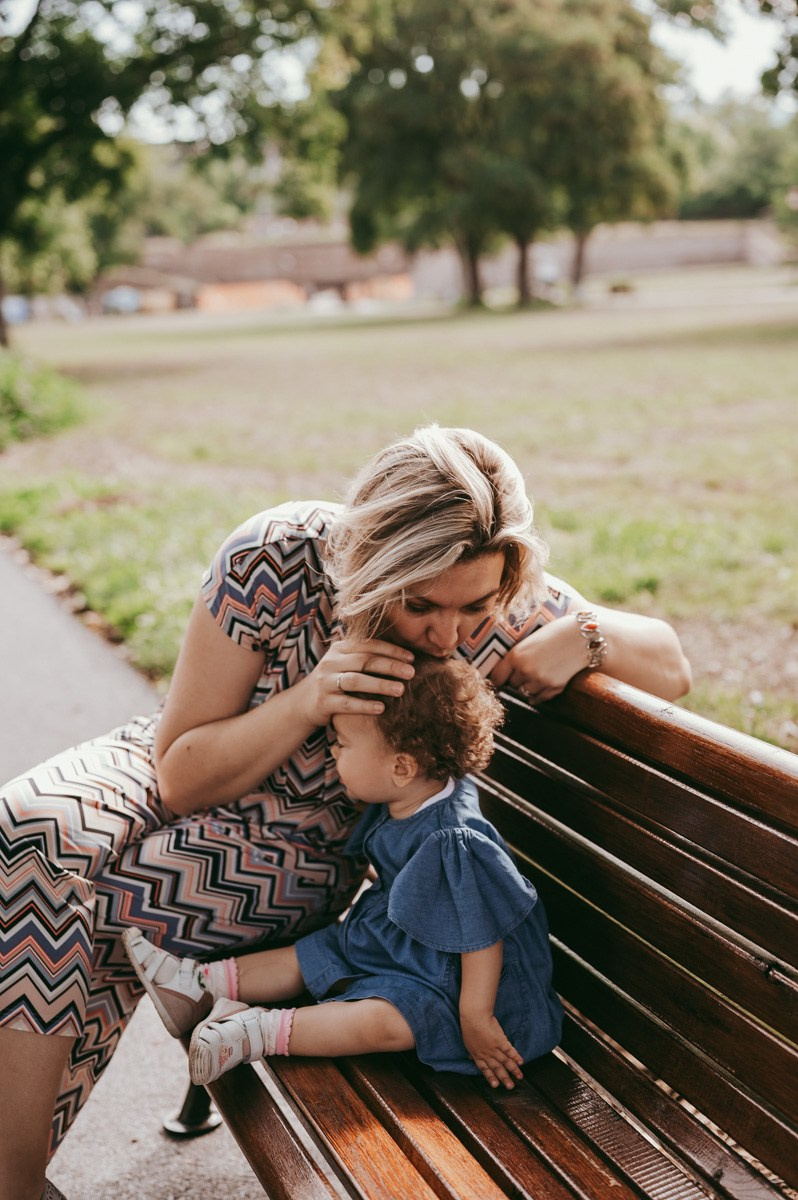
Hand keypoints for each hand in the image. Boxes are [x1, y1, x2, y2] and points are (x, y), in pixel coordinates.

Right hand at [300, 637, 414, 726]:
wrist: (303, 703)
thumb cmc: (334, 681)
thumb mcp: (345, 664)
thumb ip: (365, 656)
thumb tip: (403, 656)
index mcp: (339, 649)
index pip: (368, 645)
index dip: (391, 650)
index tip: (411, 658)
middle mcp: (330, 662)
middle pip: (364, 661)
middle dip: (390, 666)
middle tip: (411, 673)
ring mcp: (325, 682)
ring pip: (355, 681)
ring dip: (380, 684)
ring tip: (401, 690)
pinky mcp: (323, 702)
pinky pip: (347, 703)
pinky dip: (365, 705)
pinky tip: (381, 708)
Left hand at [460, 1013, 523, 1089]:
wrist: (474, 1017)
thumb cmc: (469, 1027)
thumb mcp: (468, 1042)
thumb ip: (471, 1051)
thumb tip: (469, 1058)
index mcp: (477, 1055)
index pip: (485, 1070)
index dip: (491, 1078)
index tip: (496, 1085)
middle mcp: (486, 1054)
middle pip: (497, 1068)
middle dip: (505, 1078)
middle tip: (510, 1087)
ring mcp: (494, 1048)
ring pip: (505, 1062)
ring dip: (513, 1070)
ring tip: (520, 1077)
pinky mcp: (500, 1041)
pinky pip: (509, 1051)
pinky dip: (516, 1057)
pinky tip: (521, 1062)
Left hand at [489, 617, 584, 703]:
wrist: (582, 635)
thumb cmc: (555, 632)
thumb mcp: (529, 640)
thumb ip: (516, 656)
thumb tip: (503, 672)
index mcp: (516, 656)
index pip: (497, 678)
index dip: (499, 677)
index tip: (501, 676)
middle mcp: (525, 670)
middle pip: (511, 685)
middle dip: (516, 679)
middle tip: (526, 668)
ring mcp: (540, 681)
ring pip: (525, 692)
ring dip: (528, 686)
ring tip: (538, 672)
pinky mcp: (554, 688)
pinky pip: (538, 699)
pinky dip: (538, 694)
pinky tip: (543, 682)